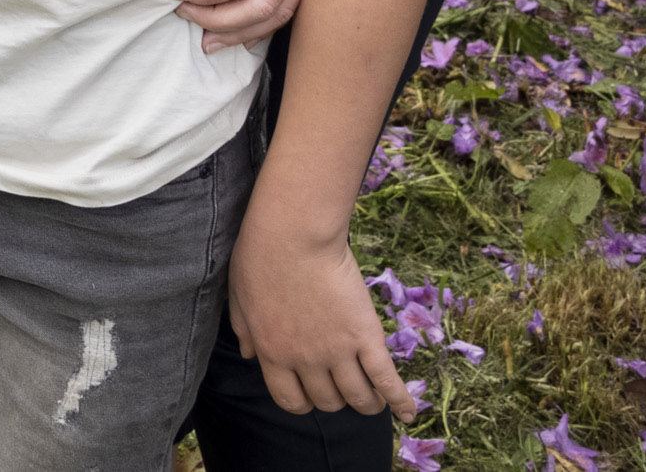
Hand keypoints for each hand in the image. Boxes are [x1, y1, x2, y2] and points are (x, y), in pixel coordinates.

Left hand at [228, 212, 409, 419]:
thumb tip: (247, 355)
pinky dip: (399, 400)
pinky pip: (386, 379)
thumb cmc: (261, 256)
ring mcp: (338, 350)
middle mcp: (306, 360)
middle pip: (327, 401)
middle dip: (335, 398)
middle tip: (342, 385)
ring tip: (373, 399)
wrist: (293, 233)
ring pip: (358, 396)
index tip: (310, 393)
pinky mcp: (365, 336)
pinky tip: (406, 413)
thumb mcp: (239, 296)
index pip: (290, 400)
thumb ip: (244, 330)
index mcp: (272, 352)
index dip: (303, 402)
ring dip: (366, 403)